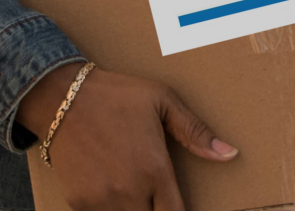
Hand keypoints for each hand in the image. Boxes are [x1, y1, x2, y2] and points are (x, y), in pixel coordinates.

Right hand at [17, 64, 237, 210]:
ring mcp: (102, 201)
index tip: (176, 202)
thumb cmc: (118, 95)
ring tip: (134, 184)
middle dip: (156, 208)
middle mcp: (129, 192)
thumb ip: (195, 132)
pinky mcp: (79, 203)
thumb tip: (230, 154)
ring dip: (134, 208)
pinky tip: (110, 184)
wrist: (63, 97)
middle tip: (155, 188)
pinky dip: (110, 207)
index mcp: (154, 169)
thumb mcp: (162, 100)